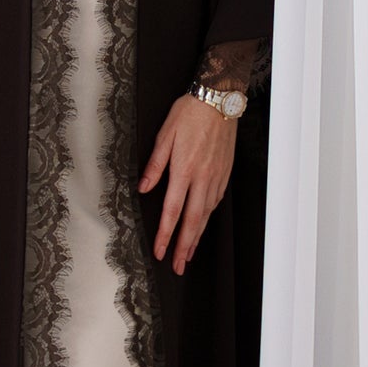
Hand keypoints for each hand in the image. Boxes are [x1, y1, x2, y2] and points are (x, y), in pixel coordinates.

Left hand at [139, 95, 236, 275]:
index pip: (173, 211)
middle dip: (184, 247)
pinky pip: (215, 202)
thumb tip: (143, 187)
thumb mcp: (165, 135)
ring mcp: (216, 177)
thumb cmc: (190, 113)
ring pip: (206, 215)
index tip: (159, 251)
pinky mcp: (224, 173)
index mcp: (184, 170)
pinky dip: (207, 218)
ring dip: (197, 237)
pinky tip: (203, 224)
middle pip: (193, 221)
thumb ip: (154, 164)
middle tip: (177, 266)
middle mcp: (202, 178)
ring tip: (189, 254)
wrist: (218, 99)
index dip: (165, 235)